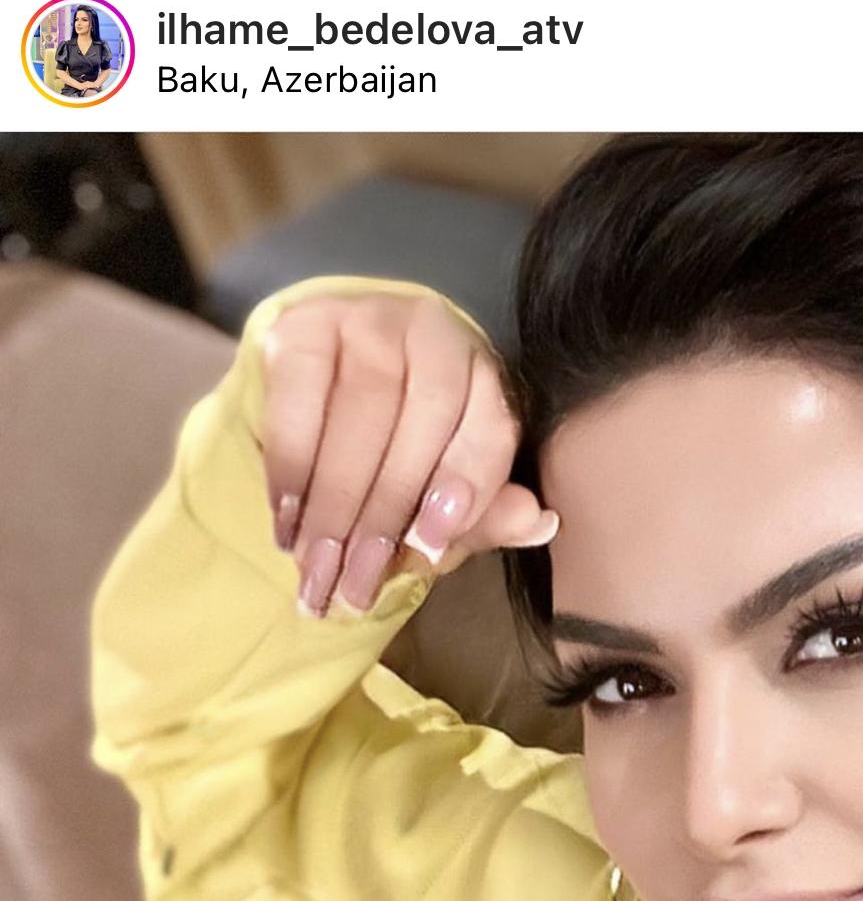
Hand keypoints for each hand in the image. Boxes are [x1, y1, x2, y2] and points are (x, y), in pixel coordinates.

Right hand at [260, 292, 556, 616]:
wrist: (319, 393)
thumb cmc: (396, 456)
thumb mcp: (443, 494)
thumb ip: (486, 516)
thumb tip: (537, 524)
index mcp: (485, 375)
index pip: (489, 426)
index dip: (464, 485)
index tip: (428, 545)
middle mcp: (435, 333)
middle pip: (421, 423)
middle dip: (383, 515)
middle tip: (356, 581)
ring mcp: (368, 318)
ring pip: (360, 411)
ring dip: (333, 502)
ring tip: (316, 564)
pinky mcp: (303, 324)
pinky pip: (298, 399)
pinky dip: (291, 466)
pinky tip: (287, 517)